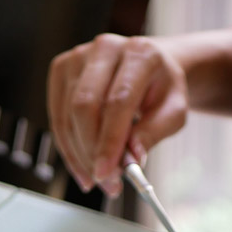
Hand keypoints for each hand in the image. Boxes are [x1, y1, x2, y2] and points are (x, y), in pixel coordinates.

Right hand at [46, 33, 188, 195]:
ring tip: (97, 180)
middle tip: (106, 183)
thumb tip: (131, 157)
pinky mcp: (61, 69)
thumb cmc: (162, 89)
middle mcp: (105, 48)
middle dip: (91, 152)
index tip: (107, 174)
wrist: (151, 67)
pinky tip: (82, 167)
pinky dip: (68, 148)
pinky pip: (57, 116)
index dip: (109, 142)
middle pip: (84, 106)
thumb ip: (154, 133)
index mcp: (140, 53)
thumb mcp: (174, 112)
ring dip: (79, 155)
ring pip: (67, 114)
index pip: (117, 101)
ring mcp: (78, 56)